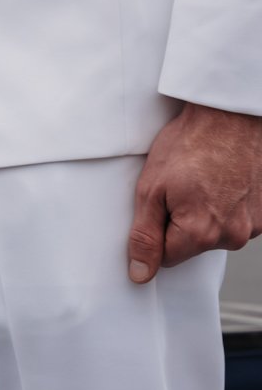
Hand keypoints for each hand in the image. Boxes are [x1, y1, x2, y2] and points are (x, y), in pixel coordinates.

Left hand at [128, 102, 261, 281]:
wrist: (229, 114)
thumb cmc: (190, 142)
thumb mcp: (152, 187)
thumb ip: (144, 235)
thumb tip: (140, 274)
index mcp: (200, 233)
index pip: (168, 257)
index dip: (157, 229)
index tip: (161, 202)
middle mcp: (232, 237)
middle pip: (194, 245)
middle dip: (182, 221)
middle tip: (182, 184)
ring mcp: (253, 226)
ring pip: (217, 232)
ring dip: (208, 212)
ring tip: (204, 177)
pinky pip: (238, 220)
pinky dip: (229, 204)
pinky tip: (223, 179)